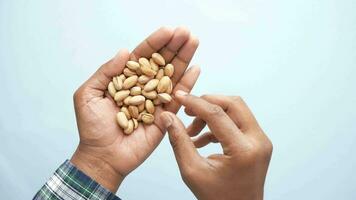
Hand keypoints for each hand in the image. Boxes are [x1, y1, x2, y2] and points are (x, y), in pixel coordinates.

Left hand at [70, 27, 199, 191]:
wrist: (102, 156)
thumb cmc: (92, 127)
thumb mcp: (88, 94)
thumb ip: (106, 72)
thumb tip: (125, 51)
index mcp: (125, 80)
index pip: (142, 57)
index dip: (155, 43)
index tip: (168, 30)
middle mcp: (142, 87)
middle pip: (160, 63)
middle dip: (174, 47)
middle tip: (186, 32)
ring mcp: (155, 101)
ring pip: (172, 76)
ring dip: (184, 59)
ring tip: (193, 42)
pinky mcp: (165, 116)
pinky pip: (178, 98)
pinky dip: (188, 84)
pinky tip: (195, 68)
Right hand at [160, 91, 272, 199]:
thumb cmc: (218, 199)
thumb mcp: (192, 171)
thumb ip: (180, 141)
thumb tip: (168, 118)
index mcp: (244, 150)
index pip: (217, 114)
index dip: (195, 103)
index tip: (180, 97)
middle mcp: (258, 141)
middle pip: (232, 104)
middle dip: (207, 103)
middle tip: (187, 110)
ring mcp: (261, 141)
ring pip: (236, 111)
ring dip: (212, 115)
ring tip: (192, 130)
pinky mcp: (258, 143)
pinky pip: (238, 122)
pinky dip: (219, 125)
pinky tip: (201, 139)